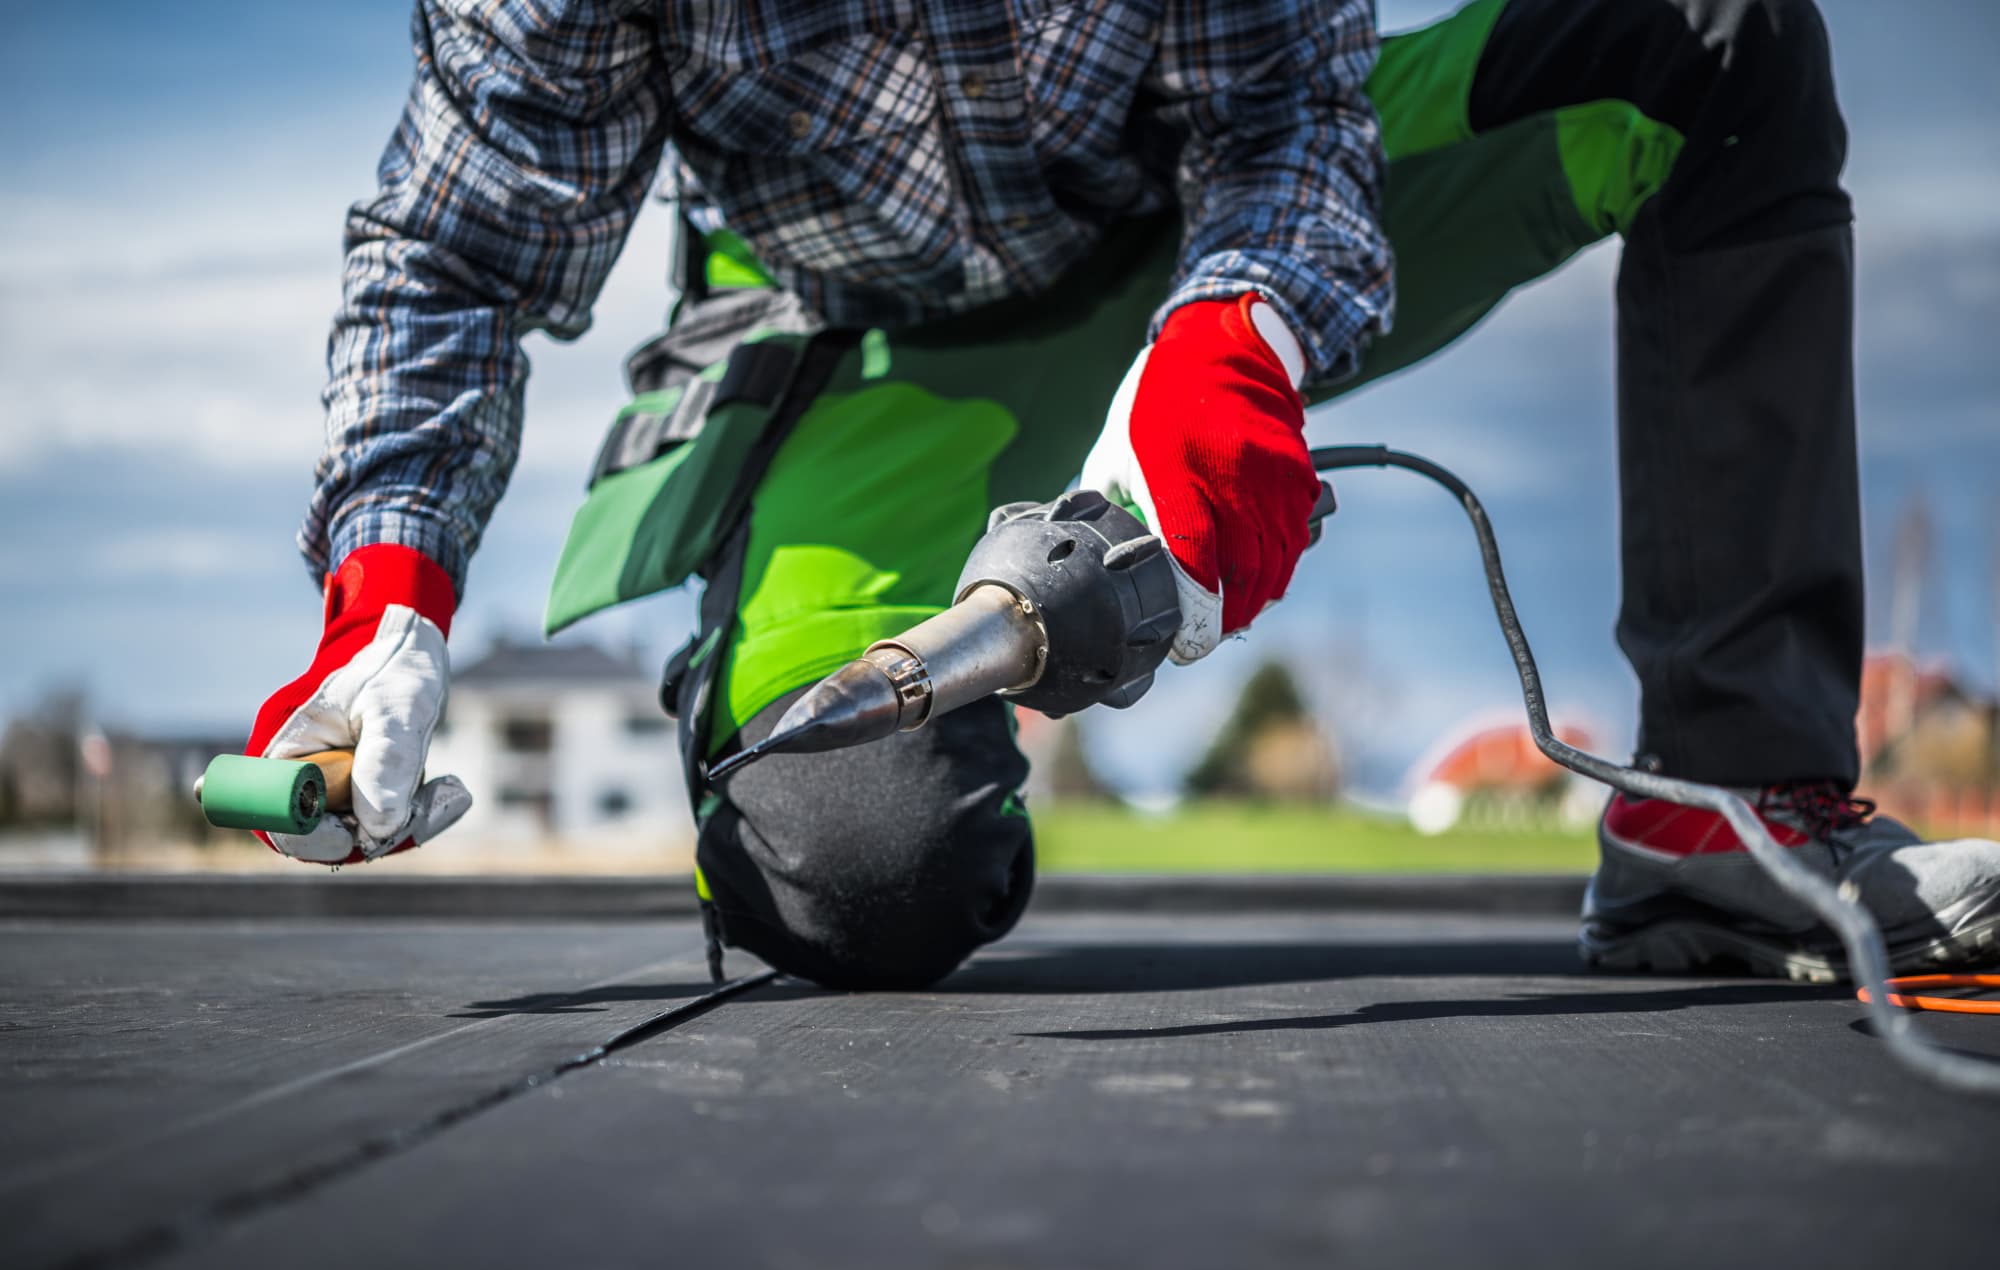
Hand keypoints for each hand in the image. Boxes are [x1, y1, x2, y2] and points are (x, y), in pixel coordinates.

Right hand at [245, 544, 469, 863]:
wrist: (409, 634)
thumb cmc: (393, 658)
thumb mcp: (395, 705)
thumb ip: (386, 760)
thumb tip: (378, 827)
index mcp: (284, 746)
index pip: (277, 819)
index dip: (315, 838)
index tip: (362, 833)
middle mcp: (300, 769)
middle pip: (322, 833)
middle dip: (377, 832)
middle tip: (428, 808)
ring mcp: (331, 778)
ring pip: (358, 830)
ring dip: (405, 823)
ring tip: (449, 793)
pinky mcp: (360, 782)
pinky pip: (381, 814)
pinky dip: (414, 811)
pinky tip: (448, 789)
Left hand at [1081, 294, 1319, 662]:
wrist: (1219, 345)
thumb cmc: (1155, 402)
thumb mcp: (1113, 451)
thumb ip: (1108, 508)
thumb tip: (1097, 560)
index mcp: (1174, 478)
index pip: (1195, 568)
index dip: (1196, 617)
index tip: (1186, 643)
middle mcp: (1228, 481)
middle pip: (1241, 577)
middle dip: (1227, 619)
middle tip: (1208, 636)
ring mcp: (1269, 477)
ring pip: (1276, 563)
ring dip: (1257, 598)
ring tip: (1234, 614)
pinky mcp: (1295, 473)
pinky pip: (1297, 536)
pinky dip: (1281, 565)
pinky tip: (1261, 576)